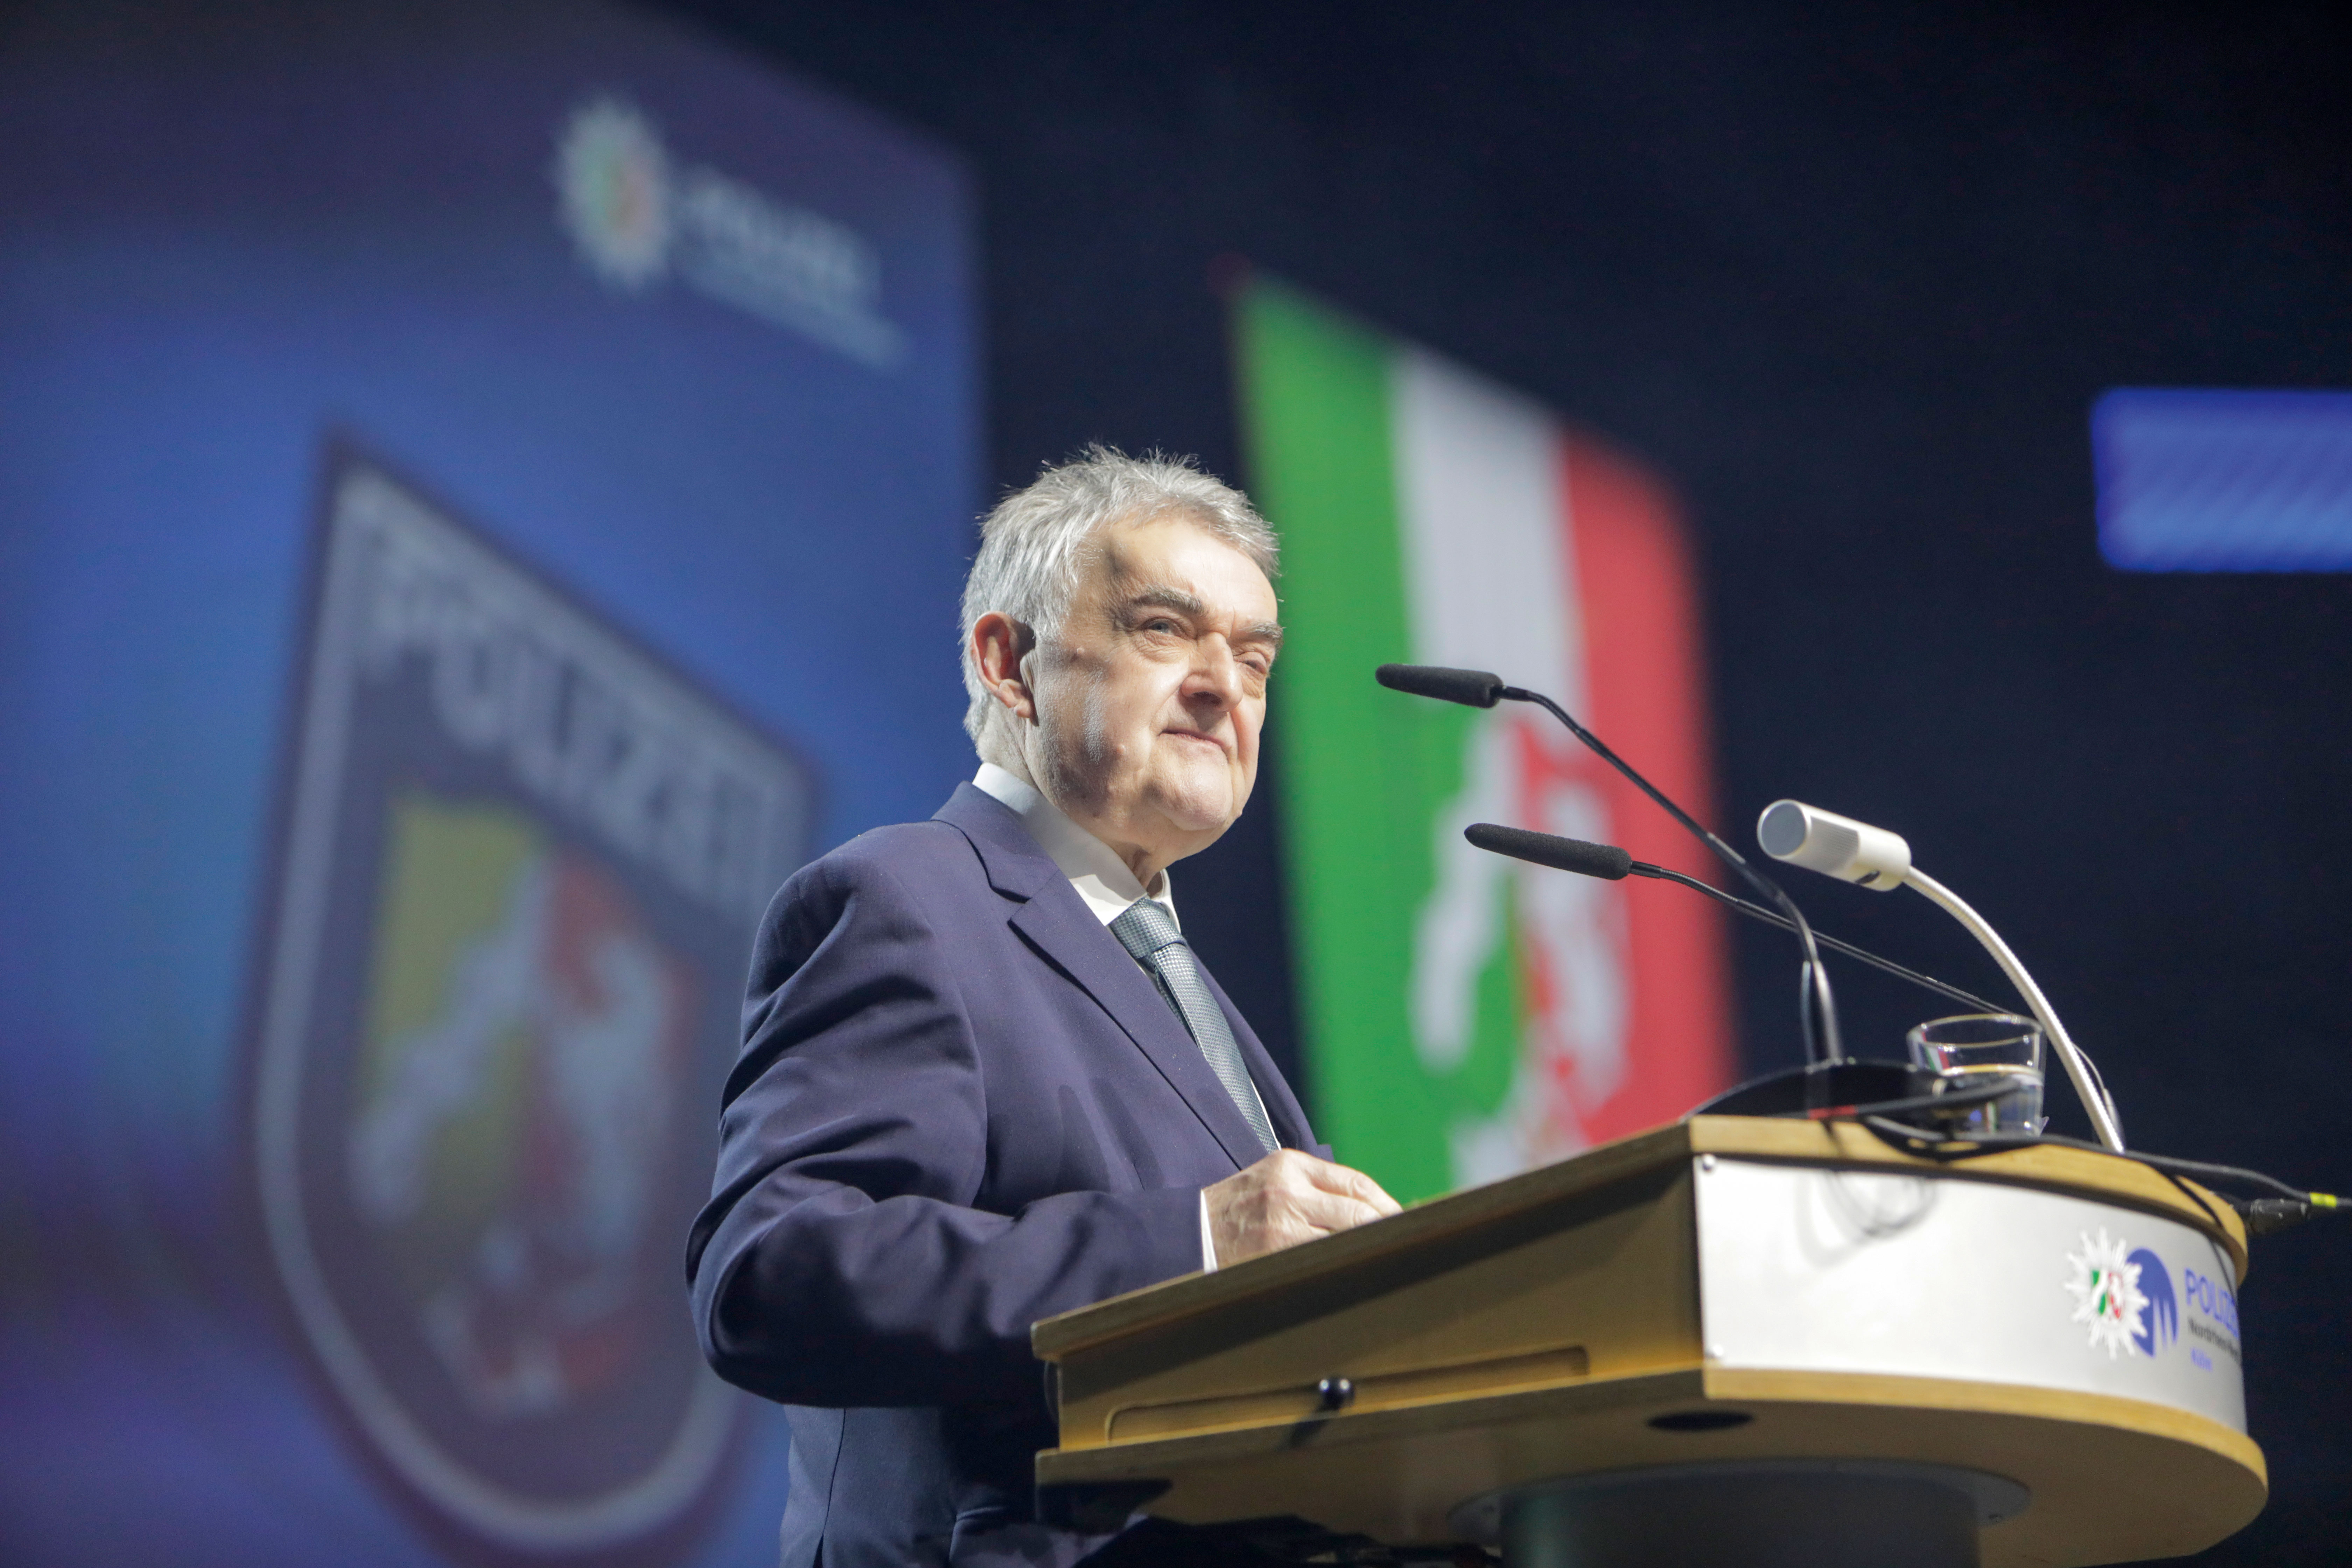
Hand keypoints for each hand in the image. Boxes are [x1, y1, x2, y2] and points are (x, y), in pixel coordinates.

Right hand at [1203, 1149, 1402, 1267]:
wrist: (1191, 1231)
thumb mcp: (1274, 1178)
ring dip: (1369, 1250)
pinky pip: (1322, 1260)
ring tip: (1385, 1260)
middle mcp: (1289, 1190)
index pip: (1356, 1184)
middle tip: (1406, 1245)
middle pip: (1357, 1212)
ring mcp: (1281, 1223)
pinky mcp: (1274, 1252)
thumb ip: (1316, 1187)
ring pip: (1345, 1237)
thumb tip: (1371, 1210)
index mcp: (1291, 1165)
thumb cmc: (1238, 1208)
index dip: (1386, 1205)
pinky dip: (1342, 1266)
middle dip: (1386, 1230)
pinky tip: (1354, 1273)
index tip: (1403, 1221)